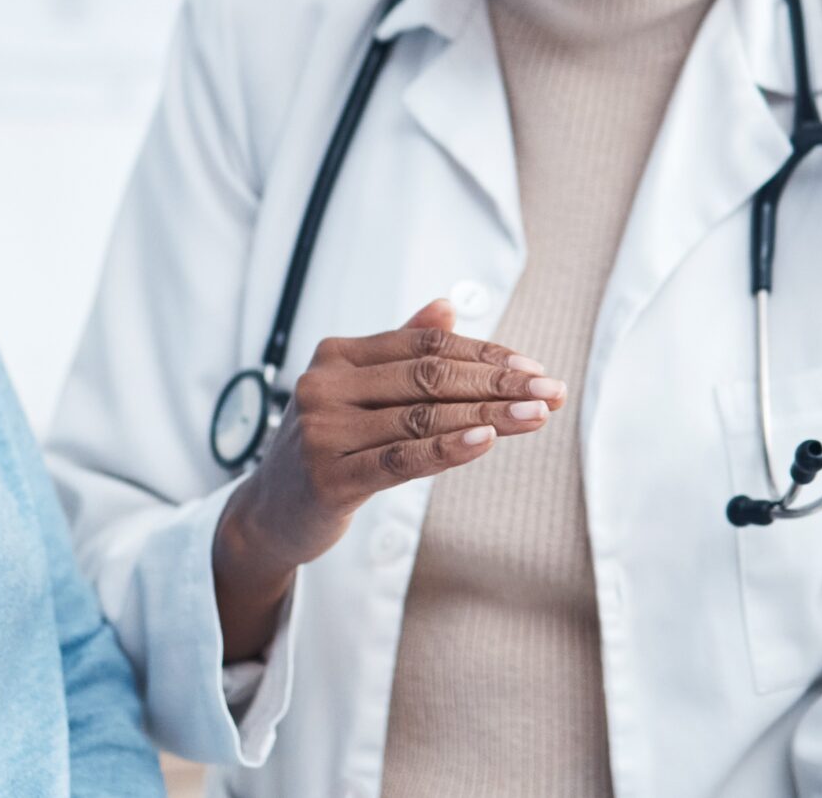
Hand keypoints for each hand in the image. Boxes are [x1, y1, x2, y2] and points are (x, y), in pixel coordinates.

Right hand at [213, 300, 563, 658]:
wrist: (271, 513)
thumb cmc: (328, 447)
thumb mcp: (357, 392)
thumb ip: (399, 351)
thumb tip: (447, 308)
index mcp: (337, 355)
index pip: (424, 345)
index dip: (484, 354)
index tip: (533, 368)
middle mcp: (325, 385)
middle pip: (427, 377)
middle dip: (498, 384)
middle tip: (550, 391)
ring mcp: (323, 431)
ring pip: (421, 417)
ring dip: (488, 417)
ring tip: (537, 416)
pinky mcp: (328, 478)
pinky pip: (400, 459)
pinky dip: (447, 448)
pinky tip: (487, 442)